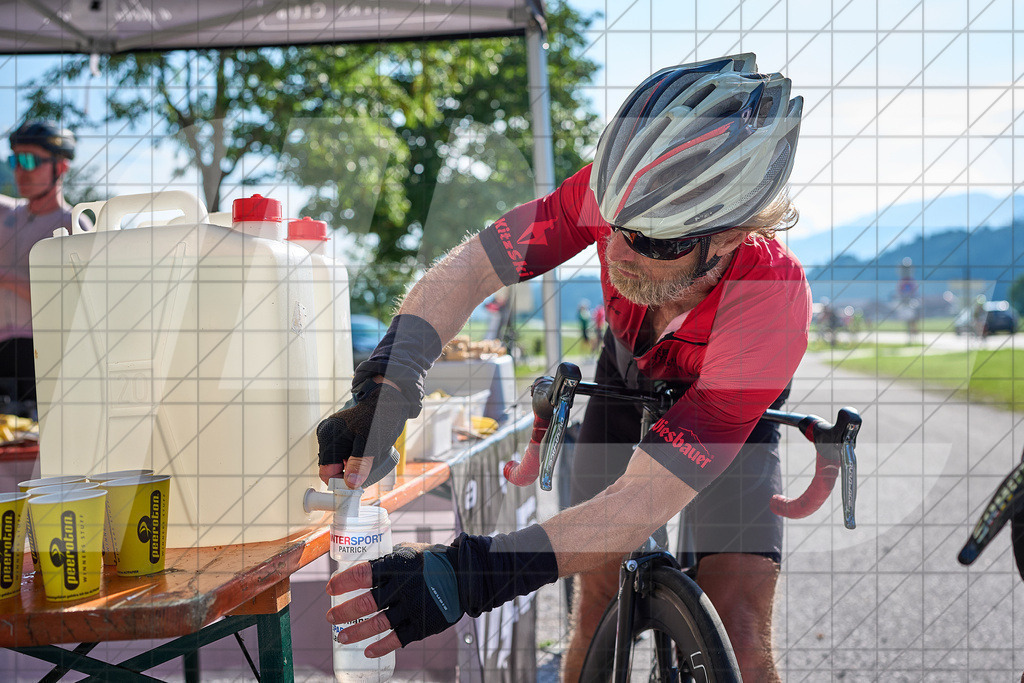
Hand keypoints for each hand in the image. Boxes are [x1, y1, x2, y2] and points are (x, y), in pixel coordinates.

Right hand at [317, 379, 409, 487]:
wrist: (387, 401)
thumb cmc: (380, 418)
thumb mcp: (371, 444)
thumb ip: (360, 464)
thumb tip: (350, 483)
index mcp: (329, 437)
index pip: (326, 472)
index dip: (340, 482)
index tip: (356, 487)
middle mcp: (326, 434)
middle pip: (333, 467)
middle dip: (350, 472)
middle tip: (368, 469)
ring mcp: (332, 433)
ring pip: (340, 461)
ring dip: (354, 464)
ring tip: (370, 456)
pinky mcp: (339, 433)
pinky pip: (344, 452)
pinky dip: (354, 456)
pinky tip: (366, 451)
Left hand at [324, 528, 557, 650]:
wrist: (466, 575)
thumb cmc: (432, 561)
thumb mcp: (409, 552)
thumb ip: (386, 562)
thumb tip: (358, 571)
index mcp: (398, 564)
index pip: (363, 574)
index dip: (343, 582)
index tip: (330, 587)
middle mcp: (403, 586)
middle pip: (366, 603)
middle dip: (344, 611)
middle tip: (330, 617)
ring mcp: (413, 607)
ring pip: (379, 623)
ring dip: (356, 631)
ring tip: (341, 637)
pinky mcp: (423, 624)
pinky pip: (398, 638)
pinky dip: (382, 646)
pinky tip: (369, 650)